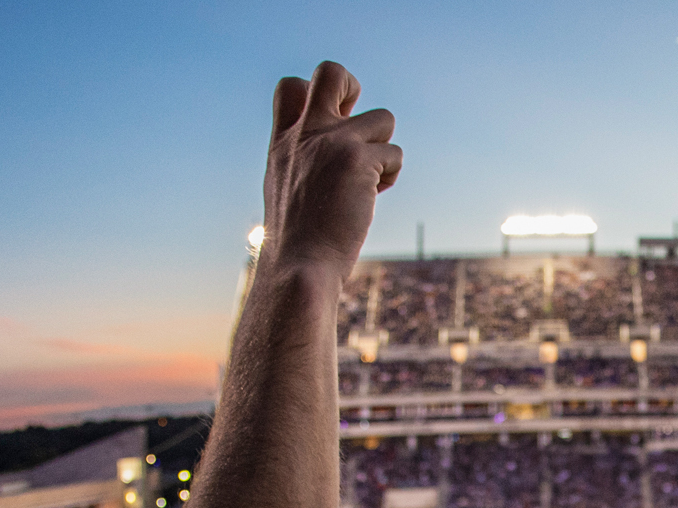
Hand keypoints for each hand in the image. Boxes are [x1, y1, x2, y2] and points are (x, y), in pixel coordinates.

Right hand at [261, 62, 401, 276]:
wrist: (301, 264)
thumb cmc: (299, 238)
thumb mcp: (285, 188)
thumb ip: (303, 159)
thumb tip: (338, 153)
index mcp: (283, 141)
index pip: (291, 87)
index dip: (317, 94)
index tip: (329, 126)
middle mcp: (307, 134)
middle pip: (332, 72)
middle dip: (352, 87)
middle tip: (358, 126)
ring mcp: (333, 142)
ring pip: (383, 118)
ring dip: (384, 148)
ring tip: (370, 179)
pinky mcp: (359, 159)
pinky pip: (394, 153)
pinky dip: (390, 174)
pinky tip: (373, 196)